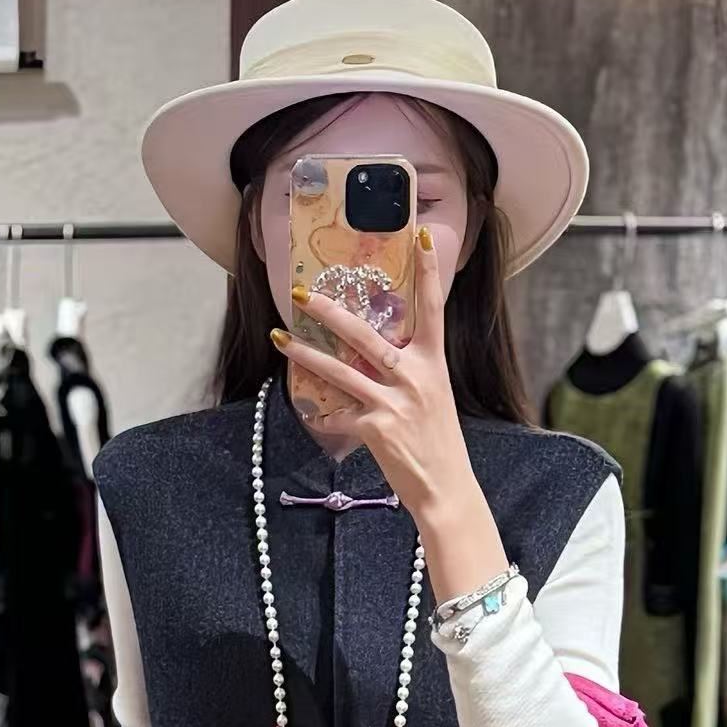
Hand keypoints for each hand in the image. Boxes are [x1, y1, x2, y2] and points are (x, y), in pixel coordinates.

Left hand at [273, 230, 472, 522]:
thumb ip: (407, 372)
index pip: (433, 308)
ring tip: (279, 338)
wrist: (446, 488)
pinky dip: (324, 415)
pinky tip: (312, 412)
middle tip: (304, 294)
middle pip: (367, 334)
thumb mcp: (432, 398)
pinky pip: (340, 414)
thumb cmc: (438, 443)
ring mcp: (395, 402)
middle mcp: (415, 377)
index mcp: (433, 364)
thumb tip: (373, 355)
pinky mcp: (376, 428)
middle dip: (331, 312)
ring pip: (341, 370)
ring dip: (306, 353)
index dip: (427, 271)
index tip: (419, 237)